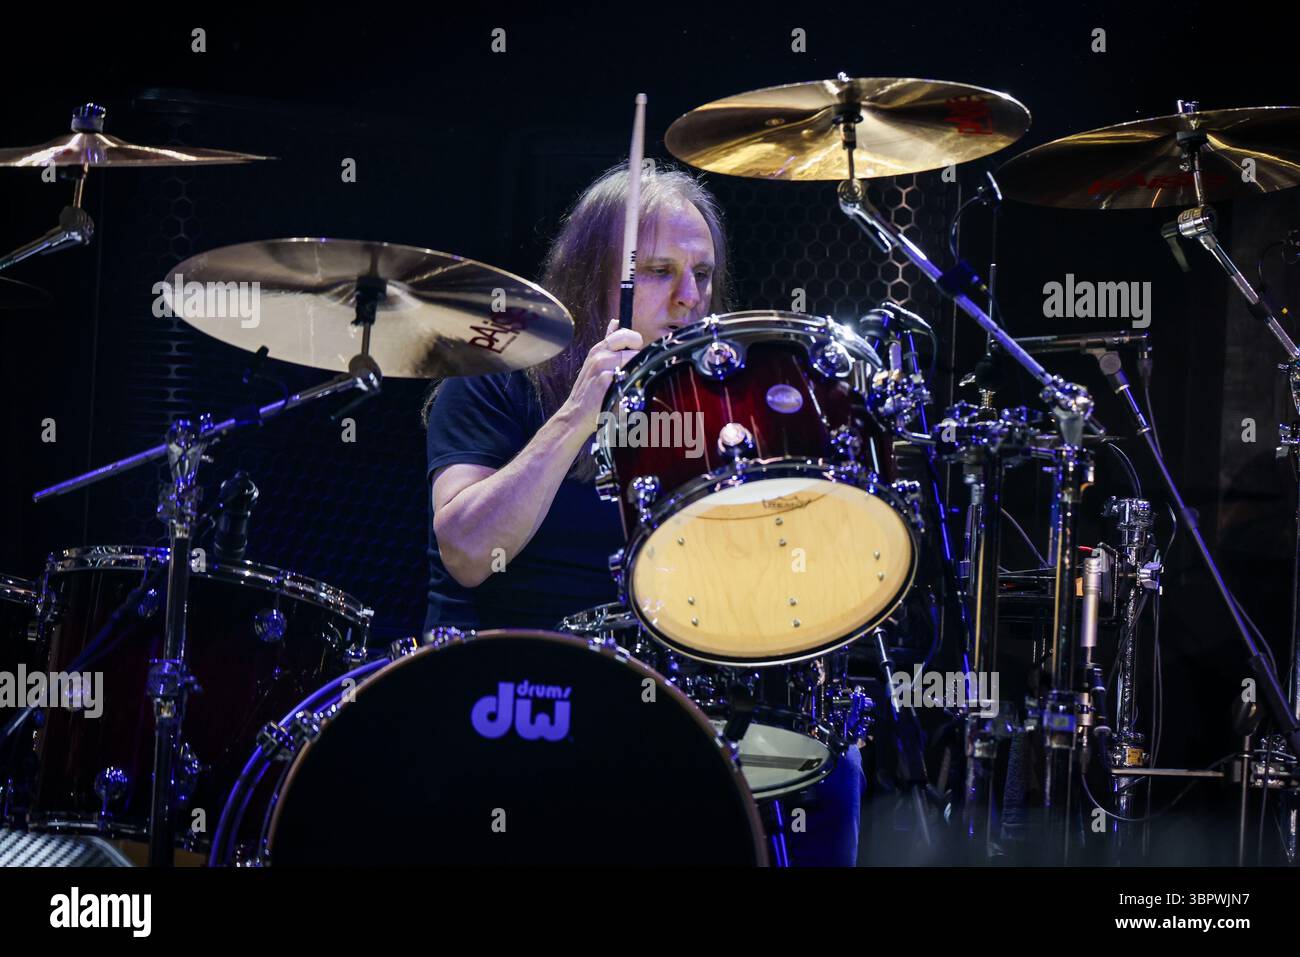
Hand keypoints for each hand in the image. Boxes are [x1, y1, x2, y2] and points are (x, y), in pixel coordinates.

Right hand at [559, 318, 642, 433]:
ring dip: (637, 372)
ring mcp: (602, 367)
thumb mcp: (594, 361)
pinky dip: (631, 385)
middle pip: (633, 345)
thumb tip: (616, 322)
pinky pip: (629, 377)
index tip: (635, 353)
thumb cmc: (589, 390)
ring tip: (629, 383)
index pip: (625, 333)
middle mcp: (599, 354)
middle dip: (638, 357)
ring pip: (634, 361)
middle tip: (634, 371)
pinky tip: (625, 392)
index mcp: (598, 348)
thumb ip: (608, 342)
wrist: (575, 414)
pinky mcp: (606, 382)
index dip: (635, 342)